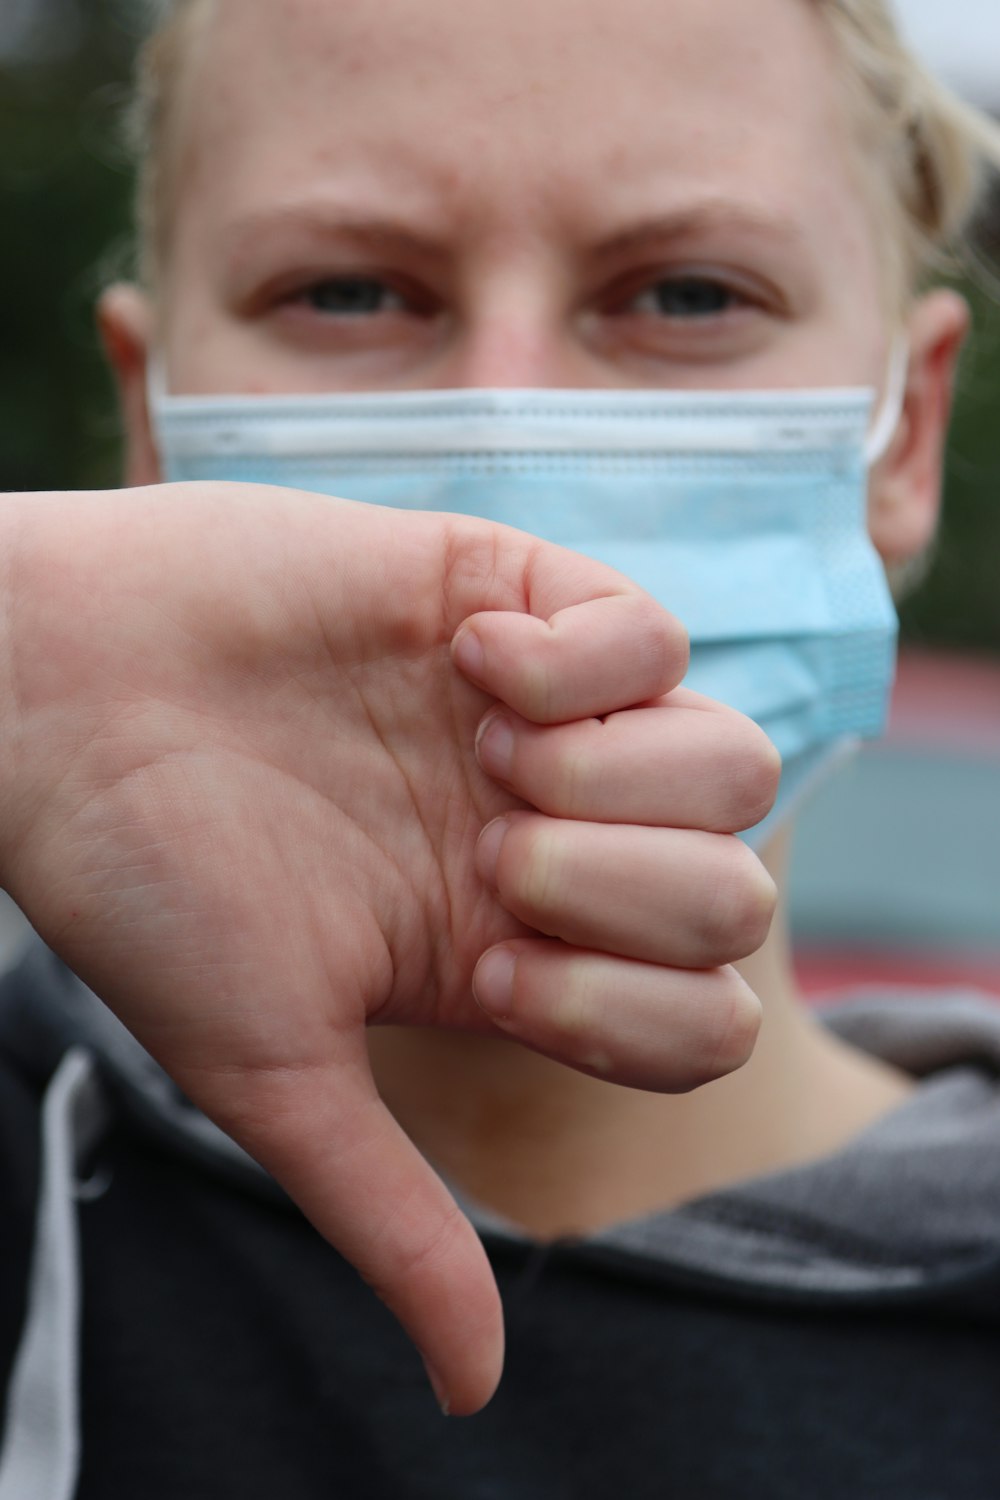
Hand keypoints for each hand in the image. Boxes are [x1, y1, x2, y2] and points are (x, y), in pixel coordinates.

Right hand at [0, 483, 776, 1413]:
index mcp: (508, 953)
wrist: (52, 695)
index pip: (703, 1019)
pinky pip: (655, 629)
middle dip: (625, 891)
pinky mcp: (515, 594)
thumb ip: (394, 1217)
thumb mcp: (275, 1072)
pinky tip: (464, 662)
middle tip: (484, 854)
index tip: (480, 969)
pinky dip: (582, 661)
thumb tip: (472, 1391)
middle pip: (741, 893)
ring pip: (733, 761)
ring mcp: (547, 716)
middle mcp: (550, 838)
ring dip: (617, 778)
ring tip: (484, 754)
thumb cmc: (144, 883)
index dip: (622, 1011)